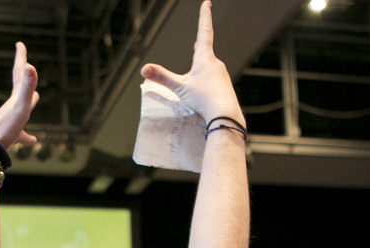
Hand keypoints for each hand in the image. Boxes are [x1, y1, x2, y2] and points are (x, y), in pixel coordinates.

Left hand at [0, 43, 38, 149]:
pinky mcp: (10, 136)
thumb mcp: (20, 106)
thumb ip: (26, 86)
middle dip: (24, 75)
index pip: (19, 72)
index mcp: (15, 98)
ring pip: (22, 108)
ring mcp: (10, 121)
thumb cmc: (4, 128)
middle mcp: (12, 107)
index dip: (21, 57)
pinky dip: (28, 136)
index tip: (19, 43)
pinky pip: (22, 134)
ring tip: (36, 98)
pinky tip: (32, 141)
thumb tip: (30, 65)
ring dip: (30, 101)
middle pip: (20, 86)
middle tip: (24, 64)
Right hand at [140, 1, 242, 125]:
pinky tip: (206, 88)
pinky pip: (213, 79)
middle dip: (199, 44)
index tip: (207, 3)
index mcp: (204, 58)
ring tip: (197, 69)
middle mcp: (215, 63)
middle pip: (205, 50)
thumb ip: (162, 77)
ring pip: (209, 66)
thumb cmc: (204, 99)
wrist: (226, 115)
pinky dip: (206, 79)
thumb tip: (144, 69)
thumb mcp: (180, 87)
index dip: (204, 16)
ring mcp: (221, 75)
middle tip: (199, 36)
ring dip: (202, 65)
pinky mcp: (224, 86)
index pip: (204, 31)